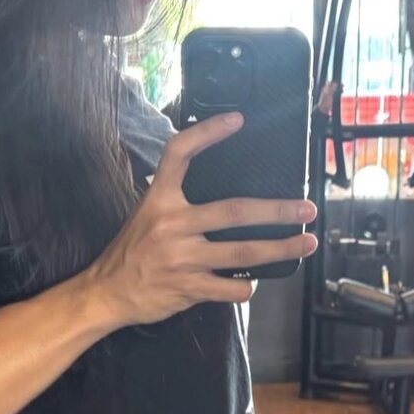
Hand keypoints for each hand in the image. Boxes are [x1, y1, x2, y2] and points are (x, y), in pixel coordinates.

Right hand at [85, 112, 317, 327]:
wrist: (106, 293)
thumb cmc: (132, 252)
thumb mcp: (147, 214)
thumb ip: (179, 201)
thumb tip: (222, 195)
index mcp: (159, 200)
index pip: (180, 154)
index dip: (207, 133)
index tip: (237, 120)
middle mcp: (171, 225)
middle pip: (234, 212)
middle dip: (276, 211)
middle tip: (307, 208)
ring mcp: (182, 258)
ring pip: (242, 253)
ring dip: (280, 249)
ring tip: (306, 242)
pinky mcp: (188, 288)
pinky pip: (231, 288)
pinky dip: (247, 286)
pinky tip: (252, 282)